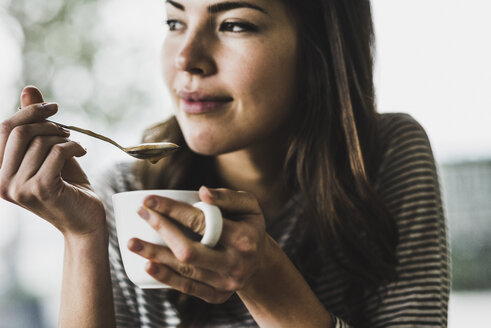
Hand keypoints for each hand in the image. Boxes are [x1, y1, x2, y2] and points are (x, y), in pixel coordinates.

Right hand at [0, 86, 105, 238]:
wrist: (85, 220)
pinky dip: (73, 146)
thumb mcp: (48, 152)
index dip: (28, 111)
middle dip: (47, 122)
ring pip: (40, 141)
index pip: (3, 129)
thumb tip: (28, 89)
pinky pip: (57, 152)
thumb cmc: (67, 186)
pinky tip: (82, 152)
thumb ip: (35, 124)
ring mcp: (19, 188)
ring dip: (64, 138)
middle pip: (18, 132)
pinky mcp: (41, 189)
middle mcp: (1, 182)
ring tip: (75, 146)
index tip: (52, 107)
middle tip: (66, 129)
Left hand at [127, 186, 270, 303]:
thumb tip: (202, 191)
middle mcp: (235, 264)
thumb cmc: (249, 226)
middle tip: (141, 213)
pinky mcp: (217, 296)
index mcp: (244, 238)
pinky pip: (188, 287)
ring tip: (132, 242)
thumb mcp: (249, 205)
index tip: (149, 200)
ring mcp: (225, 283)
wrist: (260, 262)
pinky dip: (166, 277)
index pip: (202, 222)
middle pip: (189, 249)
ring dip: (155, 255)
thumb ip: (228, 196)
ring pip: (185, 270)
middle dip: (161, 229)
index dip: (173, 210)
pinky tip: (148, 265)